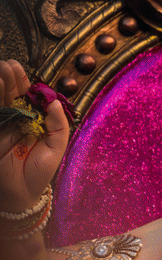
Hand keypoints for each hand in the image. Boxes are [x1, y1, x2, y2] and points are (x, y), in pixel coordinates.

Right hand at [0, 60, 69, 211]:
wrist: (21, 195)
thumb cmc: (39, 173)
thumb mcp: (56, 148)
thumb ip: (58, 124)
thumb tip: (54, 101)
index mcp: (31, 121)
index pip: (26, 96)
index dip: (22, 82)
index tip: (19, 67)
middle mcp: (14, 120)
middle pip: (10, 94)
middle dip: (8, 78)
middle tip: (7, 64)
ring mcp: (1, 125)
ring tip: (0, 69)